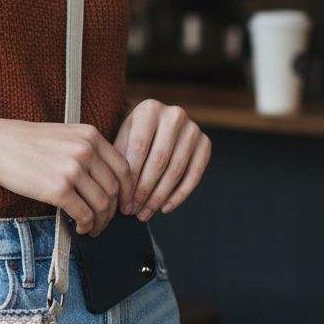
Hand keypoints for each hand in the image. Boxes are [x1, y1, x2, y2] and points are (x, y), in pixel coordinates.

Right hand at [0, 116, 135, 236]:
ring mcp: (73, 169)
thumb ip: (87, 151)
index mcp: (91, 135)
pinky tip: (79, 227)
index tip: (125, 205)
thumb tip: (105, 180)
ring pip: (102, 205)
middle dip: (114, 211)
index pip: (124, 168)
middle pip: (115, 189)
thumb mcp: (64, 135)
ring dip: (100, 222)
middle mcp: (86, 150)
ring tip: (92, 228)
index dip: (129, 191)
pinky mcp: (58, 189)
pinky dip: (86, 225)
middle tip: (106, 221)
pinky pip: (84, 214)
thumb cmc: (24, 142)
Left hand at [111, 99, 210, 221]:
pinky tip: (165, 208)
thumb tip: (118, 193)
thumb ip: (120, 159)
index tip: (123, 200)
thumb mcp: (123, 139)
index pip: (139, 149)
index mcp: (149, 109)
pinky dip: (180, 195)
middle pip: (159, 161)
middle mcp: (174, 115)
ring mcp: (193, 129)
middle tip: (134, 211)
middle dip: (144, 191)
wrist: (159, 122)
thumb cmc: (135, 135)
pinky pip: (194, 175)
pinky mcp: (205, 143)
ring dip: (160, 196)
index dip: (131, 178)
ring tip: (145, 213)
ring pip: (176, 171)